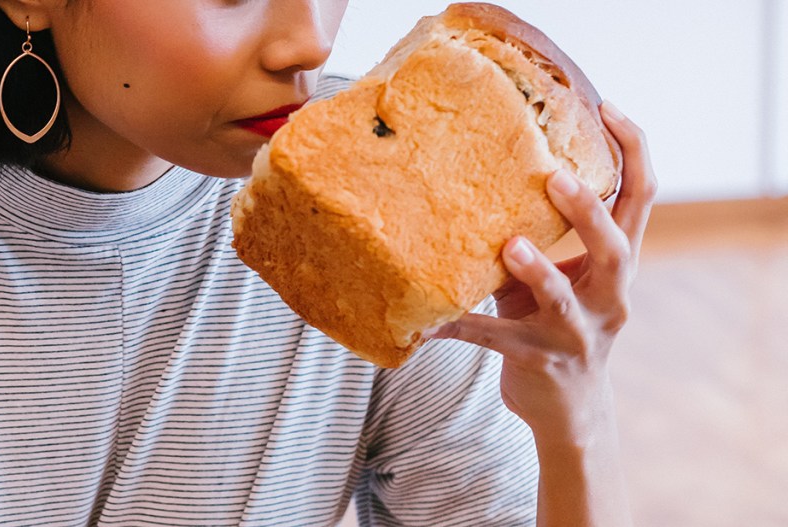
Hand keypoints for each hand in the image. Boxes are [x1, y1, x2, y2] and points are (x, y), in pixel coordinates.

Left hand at [431, 101, 656, 444]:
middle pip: (616, 248)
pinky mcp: (540, 361)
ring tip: (510, 247)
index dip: (633, 152)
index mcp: (615, 265)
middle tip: (556, 177)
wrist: (566, 409)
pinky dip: (459, 328)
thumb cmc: (553, 324)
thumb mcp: (556, 277)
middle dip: (587, 213)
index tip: (609, 108)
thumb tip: (479, 176)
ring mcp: (578, 333)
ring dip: (537, 271)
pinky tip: (425, 323)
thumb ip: (535, 236)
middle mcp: (609, 298)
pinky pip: (495, 341)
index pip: (640, 199)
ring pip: (564, 298)